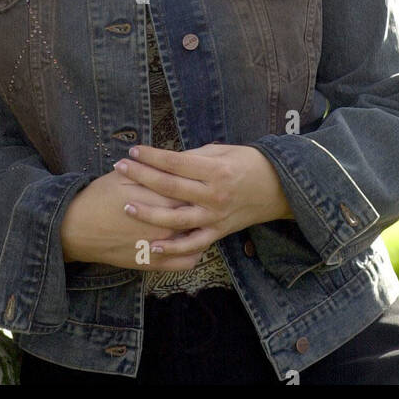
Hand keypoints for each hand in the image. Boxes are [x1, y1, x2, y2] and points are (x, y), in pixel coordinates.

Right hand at [61, 164, 205, 270]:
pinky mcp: (155, 264)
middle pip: (198, 213)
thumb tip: (175, 159)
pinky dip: (195, 252)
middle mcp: (166, 226)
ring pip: (197, 239)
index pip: (192, 188)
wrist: (77, 229)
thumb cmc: (99, 197)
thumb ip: (152, 169)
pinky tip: (194, 240)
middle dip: (203, 204)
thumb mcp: (124, 175)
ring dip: (203, 227)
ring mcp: (162, 248)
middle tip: (206, 194)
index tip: (200, 176)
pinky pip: (187, 262)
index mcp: (160, 200)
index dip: (196, 181)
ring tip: (203, 216)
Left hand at [111, 143, 293, 261]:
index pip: (175, 162)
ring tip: (126, 205)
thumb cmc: (249, 163)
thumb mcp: (223, 152)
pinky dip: (173, 248)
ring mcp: (214, 217)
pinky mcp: (218, 233)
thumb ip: (194, 156)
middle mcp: (213, 195)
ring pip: (176, 219)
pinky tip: (152, 246)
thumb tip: (165, 157)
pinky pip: (193, 244)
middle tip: (120, 167)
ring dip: (149, 213)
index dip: (152, 156)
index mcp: (215, 170)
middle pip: (170, 187)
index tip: (133, 150)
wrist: (278, 188)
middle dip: (142, 176)